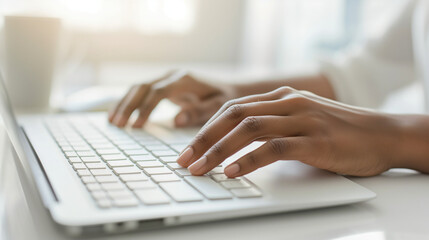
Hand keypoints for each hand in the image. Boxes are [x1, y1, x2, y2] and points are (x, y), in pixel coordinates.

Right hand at [109, 70, 235, 127]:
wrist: (227, 89)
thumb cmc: (224, 99)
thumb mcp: (219, 106)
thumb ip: (200, 112)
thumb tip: (176, 120)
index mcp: (185, 80)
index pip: (159, 92)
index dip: (146, 108)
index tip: (136, 126)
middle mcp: (172, 76)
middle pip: (143, 87)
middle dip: (128, 106)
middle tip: (118, 125)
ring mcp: (165, 80)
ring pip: (138, 88)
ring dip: (124, 104)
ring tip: (113, 122)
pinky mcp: (161, 86)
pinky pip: (140, 92)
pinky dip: (127, 103)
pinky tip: (117, 115)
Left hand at [177, 86, 400, 176]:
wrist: (383, 134)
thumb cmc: (339, 132)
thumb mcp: (301, 121)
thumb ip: (274, 126)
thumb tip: (238, 146)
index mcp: (282, 98)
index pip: (233, 108)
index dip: (206, 128)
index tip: (189, 148)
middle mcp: (289, 103)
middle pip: (234, 116)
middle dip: (204, 138)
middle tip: (184, 160)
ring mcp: (302, 119)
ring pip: (249, 129)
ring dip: (219, 150)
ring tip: (200, 169)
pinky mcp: (315, 140)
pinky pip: (274, 147)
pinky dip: (250, 159)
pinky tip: (233, 172)